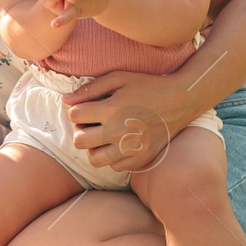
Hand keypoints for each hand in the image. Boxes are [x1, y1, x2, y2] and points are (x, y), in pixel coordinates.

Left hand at [64, 70, 200, 172]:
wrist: (180, 100)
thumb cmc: (147, 86)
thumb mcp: (118, 78)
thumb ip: (90, 89)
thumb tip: (65, 100)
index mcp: (112, 109)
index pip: (74, 116)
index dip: (75, 110)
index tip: (84, 108)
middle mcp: (119, 132)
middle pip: (79, 141)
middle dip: (80, 131)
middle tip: (91, 124)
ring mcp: (131, 149)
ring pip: (94, 159)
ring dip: (94, 148)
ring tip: (103, 136)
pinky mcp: (142, 159)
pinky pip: (115, 166)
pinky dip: (112, 157)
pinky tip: (119, 143)